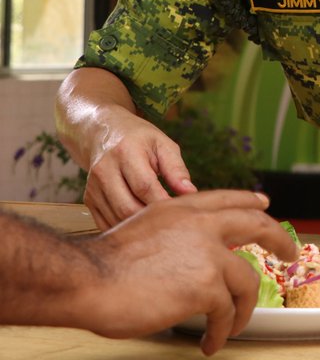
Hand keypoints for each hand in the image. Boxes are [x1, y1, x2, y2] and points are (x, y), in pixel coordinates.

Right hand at [77, 190, 297, 354]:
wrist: (88, 280)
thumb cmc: (103, 265)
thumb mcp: (143, 228)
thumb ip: (174, 233)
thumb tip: (195, 252)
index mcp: (183, 208)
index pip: (228, 199)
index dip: (250, 202)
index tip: (266, 206)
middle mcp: (202, 225)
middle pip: (258, 225)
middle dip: (279, 240)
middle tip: (289, 254)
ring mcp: (209, 254)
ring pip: (247, 282)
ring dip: (242, 309)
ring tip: (232, 327)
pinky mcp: (207, 286)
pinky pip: (227, 312)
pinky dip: (222, 331)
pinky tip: (210, 342)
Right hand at [83, 110, 196, 228]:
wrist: (102, 132)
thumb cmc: (139, 139)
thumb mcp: (163, 145)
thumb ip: (176, 169)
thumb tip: (190, 193)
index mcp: (126, 152)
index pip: (144, 186)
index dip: (163, 202)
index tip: (179, 211)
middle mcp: (104, 170)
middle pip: (128, 207)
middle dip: (152, 219)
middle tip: (170, 220)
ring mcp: (93, 187)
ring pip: (117, 218)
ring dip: (139, 226)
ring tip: (158, 222)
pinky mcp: (88, 199)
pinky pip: (105, 223)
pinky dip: (125, 228)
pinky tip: (140, 223)